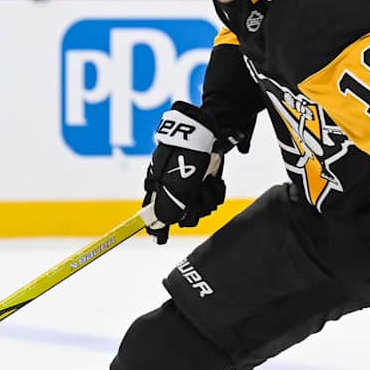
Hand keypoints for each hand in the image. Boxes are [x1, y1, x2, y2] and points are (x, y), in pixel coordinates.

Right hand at [143, 102, 224, 242]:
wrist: (207, 131)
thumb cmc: (187, 152)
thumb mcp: (177, 179)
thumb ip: (171, 203)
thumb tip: (165, 222)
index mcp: (159, 189)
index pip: (153, 214)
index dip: (157, 228)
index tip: (160, 239)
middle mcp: (174, 190)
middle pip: (182, 217)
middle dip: (193, 211)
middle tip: (197, 199)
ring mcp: (191, 187)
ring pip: (201, 210)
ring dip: (206, 199)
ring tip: (206, 183)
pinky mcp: (206, 183)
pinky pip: (213, 199)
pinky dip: (215, 192)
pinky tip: (213, 181)